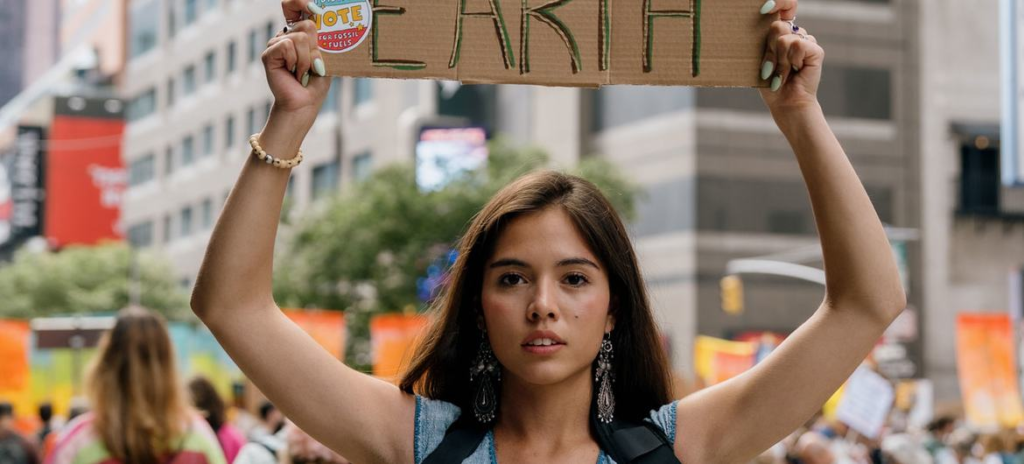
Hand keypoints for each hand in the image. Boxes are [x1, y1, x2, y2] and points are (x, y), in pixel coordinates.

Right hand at [263, 0, 330, 121]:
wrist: (305, 103)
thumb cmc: (316, 82)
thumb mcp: (325, 57)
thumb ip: (321, 39)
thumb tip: (317, 20)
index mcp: (300, 33)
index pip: (294, 6)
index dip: (302, 2)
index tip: (314, 7)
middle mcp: (286, 35)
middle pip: (307, 24)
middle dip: (316, 48)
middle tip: (313, 66)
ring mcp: (276, 43)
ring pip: (300, 37)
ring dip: (307, 60)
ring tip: (302, 72)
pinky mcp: (269, 54)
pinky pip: (287, 46)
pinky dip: (296, 62)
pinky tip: (293, 73)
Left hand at [757, 0, 823, 112]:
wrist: (786, 103)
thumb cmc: (770, 83)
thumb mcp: (762, 59)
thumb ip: (766, 40)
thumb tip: (768, 20)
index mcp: (781, 33)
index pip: (784, 7)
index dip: (778, 3)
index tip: (764, 7)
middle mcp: (795, 35)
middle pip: (777, 26)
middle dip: (769, 50)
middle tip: (770, 68)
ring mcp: (806, 41)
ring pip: (785, 38)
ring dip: (778, 60)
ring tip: (781, 74)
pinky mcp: (816, 50)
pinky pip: (797, 45)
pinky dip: (791, 61)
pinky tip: (794, 71)